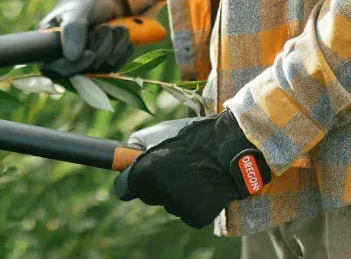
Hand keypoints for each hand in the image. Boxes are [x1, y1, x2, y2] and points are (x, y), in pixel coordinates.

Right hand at [40, 23, 134, 78]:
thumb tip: (72, 58)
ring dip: (114, 45)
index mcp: (48, 44)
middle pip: (83, 72)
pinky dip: (123, 48)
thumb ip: (72, 30)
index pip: (52, 69)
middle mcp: (64, 57)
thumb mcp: (76, 10)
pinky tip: (120, 33)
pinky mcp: (103, 62)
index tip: (90, 54)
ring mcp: (85, 61)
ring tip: (112, 27)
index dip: (71, 68)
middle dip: (99, 48)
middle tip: (103, 27)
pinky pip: (117, 66)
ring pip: (102, 69)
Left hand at [113, 110, 271, 228]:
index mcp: (144, 174)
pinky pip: (186, 212)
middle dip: (155, 183)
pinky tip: (201, 186)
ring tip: (191, 172)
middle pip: (147, 195)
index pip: (124, 188)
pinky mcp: (196, 217)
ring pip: (168, 203)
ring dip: (175, 192)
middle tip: (172, 166)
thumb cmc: (190, 137)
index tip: (136, 175)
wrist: (228, 148)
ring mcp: (178, 207)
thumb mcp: (156, 132)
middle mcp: (159, 193)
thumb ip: (134, 146)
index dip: (131, 179)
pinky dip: (192, 202)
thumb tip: (122, 159)